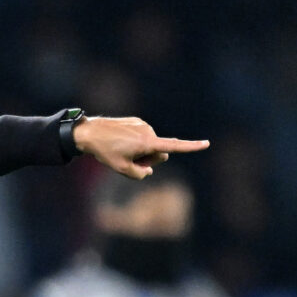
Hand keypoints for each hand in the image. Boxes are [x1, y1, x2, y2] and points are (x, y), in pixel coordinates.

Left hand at [73, 116, 209, 179]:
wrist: (89, 132)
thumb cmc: (105, 152)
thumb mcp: (121, 169)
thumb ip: (140, 174)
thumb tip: (150, 171)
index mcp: (147, 142)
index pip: (174, 146)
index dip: (191, 147)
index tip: (206, 143)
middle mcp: (148, 131)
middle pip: (159, 152)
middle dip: (149, 160)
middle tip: (129, 161)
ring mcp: (143, 125)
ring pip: (149, 145)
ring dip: (140, 152)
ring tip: (120, 150)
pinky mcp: (136, 121)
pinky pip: (141, 137)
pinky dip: (134, 143)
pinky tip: (119, 142)